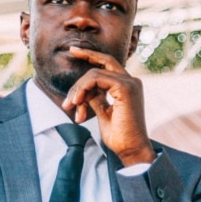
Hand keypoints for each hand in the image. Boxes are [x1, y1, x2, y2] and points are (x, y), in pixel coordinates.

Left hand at [63, 46, 156, 165]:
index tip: (73, 51)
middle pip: (102, 63)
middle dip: (84, 59)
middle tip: (69, 73)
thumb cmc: (120, 137)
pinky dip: (83, 89)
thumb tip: (86, 91)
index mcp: (128, 86)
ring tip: (70, 107)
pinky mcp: (125, 88)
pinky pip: (97, 79)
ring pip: (94, 74)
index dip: (91, 56)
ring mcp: (130, 83)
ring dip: (78, 90)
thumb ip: (97, 99)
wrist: (131, 150)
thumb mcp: (104, 114)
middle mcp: (132, 81)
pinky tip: (78, 103)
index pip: (108, 65)